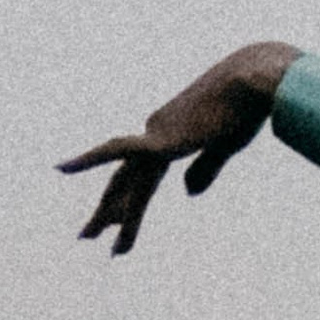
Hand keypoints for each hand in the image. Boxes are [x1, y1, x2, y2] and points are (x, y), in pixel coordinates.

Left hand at [61, 44, 301, 257]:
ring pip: (128, 182)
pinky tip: (62, 167)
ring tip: (85, 238)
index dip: (130, 201)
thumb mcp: (226, 146)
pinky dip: (88, 158)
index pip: (143, 175)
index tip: (118, 225)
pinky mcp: (160, 138)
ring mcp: (156, 136)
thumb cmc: (247, 108)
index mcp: (172, 135)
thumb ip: (205, 168)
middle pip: (127, 180)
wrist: (257, 81)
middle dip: (109, 211)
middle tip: (87, 236)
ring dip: (109, 212)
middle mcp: (156, 134)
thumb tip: (187, 193)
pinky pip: (117, 150)